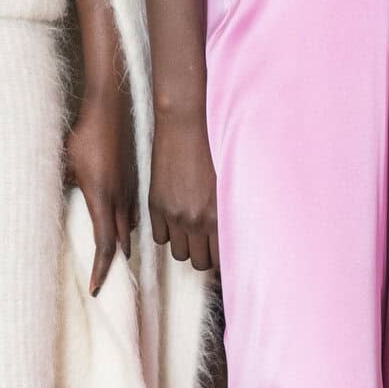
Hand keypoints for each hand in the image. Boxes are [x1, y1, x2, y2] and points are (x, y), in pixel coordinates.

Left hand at [66, 83, 136, 295]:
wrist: (110, 110)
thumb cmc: (84, 135)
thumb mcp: (65, 162)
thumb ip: (61, 184)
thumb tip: (52, 198)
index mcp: (101, 198)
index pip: (104, 244)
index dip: (101, 270)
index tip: (95, 289)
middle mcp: (119, 200)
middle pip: (120, 243)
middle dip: (112, 265)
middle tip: (103, 283)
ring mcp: (129, 190)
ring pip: (129, 228)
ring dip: (120, 245)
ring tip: (110, 259)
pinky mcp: (134, 181)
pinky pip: (132, 212)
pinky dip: (125, 226)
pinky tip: (118, 225)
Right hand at [149, 106, 217, 273]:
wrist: (186, 125)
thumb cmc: (215, 148)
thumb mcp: (230, 183)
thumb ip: (230, 212)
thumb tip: (232, 234)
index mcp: (219, 217)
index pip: (221, 258)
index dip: (221, 257)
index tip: (220, 250)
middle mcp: (196, 221)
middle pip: (199, 262)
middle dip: (204, 254)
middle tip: (207, 241)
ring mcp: (174, 214)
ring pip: (179, 253)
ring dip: (185, 245)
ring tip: (191, 230)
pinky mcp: (156, 205)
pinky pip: (159, 237)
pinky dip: (166, 233)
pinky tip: (174, 219)